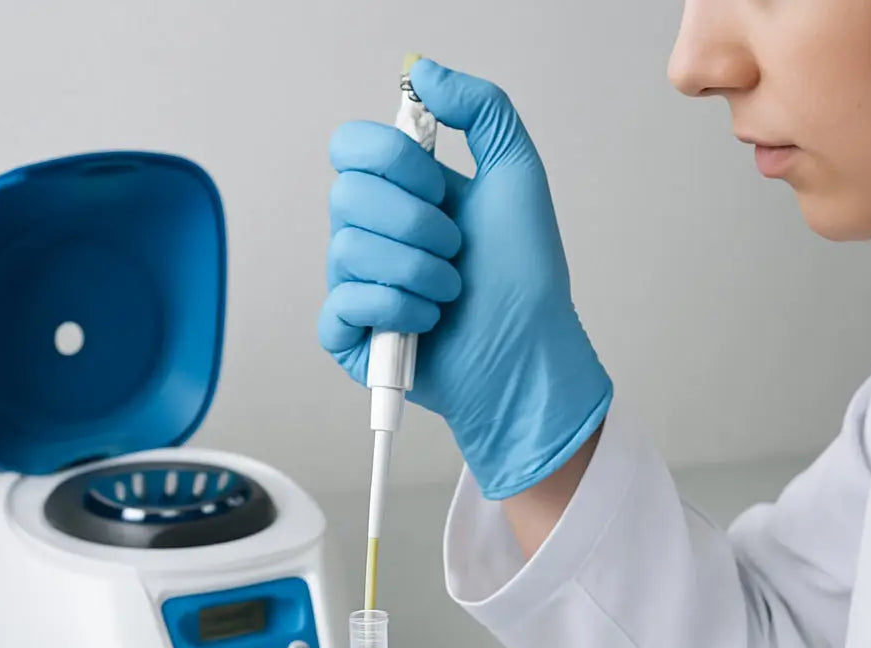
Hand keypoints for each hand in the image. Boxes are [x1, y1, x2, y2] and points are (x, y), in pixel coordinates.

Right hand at [318, 59, 612, 499]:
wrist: (528, 355)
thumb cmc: (526, 278)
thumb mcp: (518, 174)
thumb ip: (481, 109)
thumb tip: (422, 70)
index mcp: (403, 194)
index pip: (351, 147)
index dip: (392, 161)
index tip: (440, 187)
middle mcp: (375, 234)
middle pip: (346, 195)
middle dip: (416, 223)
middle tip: (457, 249)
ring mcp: (360, 285)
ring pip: (346, 250)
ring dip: (417, 271)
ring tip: (451, 292)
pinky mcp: (352, 336)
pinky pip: (342, 305)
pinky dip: (395, 311)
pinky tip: (427, 323)